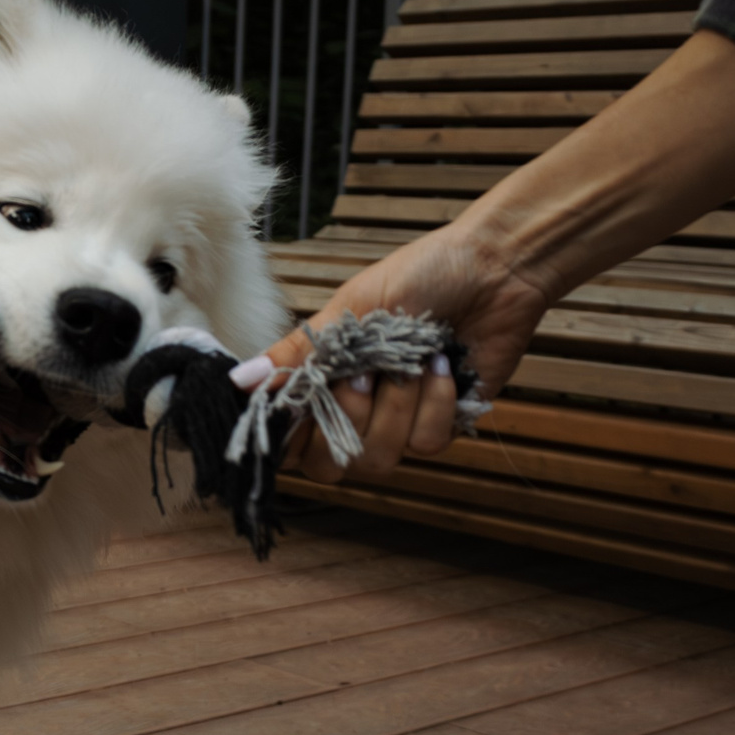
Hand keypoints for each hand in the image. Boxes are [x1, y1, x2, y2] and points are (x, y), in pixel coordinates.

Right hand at [229, 221, 557, 482]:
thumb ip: (297, 354)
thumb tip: (239, 382)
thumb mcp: (349, 310)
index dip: (287, 440)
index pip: (287, 440)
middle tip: (362, 378)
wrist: (495, 268)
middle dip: (345, 423)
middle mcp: (356, 409)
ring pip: (377, 460)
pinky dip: (436, 403)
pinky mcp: (442, 425)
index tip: (298, 414)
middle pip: (326, 466)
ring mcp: (398, 421)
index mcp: (324, 380)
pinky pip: (425, 444)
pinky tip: (443, 366)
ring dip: (396, 408)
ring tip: (413, 361)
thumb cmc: (421, 275)